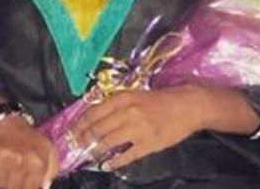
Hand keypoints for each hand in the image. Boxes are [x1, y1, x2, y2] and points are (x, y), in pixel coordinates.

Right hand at [0, 115, 57, 188]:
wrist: (3, 119)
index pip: (32, 188)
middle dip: (14, 184)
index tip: (25, 184)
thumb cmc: (26, 137)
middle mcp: (20, 161)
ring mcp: (2, 160)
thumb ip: (51, 169)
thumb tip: (45, 187)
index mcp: (38, 161)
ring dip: (0, 181)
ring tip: (3, 169)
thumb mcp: (46, 148)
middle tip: (14, 175)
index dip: (28, 187)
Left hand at [71, 85, 259, 170]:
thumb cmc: (161, 98)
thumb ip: (117, 103)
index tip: (71, 130)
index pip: (94, 111)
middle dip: (83, 138)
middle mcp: (128, 111)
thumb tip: (95, 114)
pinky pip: (126, 155)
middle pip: (97, 128)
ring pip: (108, 142)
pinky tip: (107, 164)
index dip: (80, 123)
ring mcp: (138, 129)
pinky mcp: (149, 144)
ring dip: (95, 150)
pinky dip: (114, 161)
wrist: (188, 105)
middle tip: (76, 145)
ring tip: (88, 154)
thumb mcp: (136, 94)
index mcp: (124, 97)